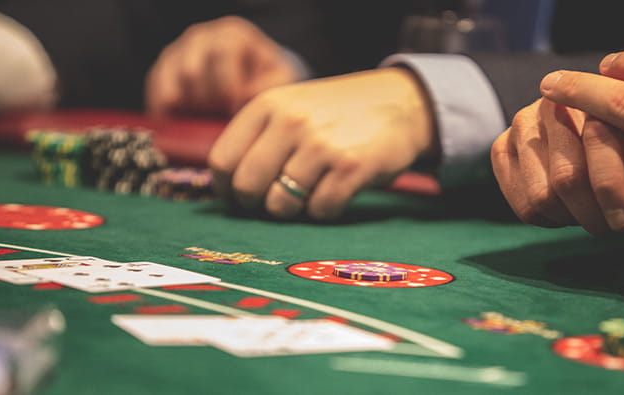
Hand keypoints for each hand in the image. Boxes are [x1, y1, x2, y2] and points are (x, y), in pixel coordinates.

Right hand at [145, 16, 299, 116]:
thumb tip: (245, 97)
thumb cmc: (265, 78)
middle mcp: (200, 38)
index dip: (228, 86)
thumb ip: (268, 86)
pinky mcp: (161, 71)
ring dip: (186, 106)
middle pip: (192, 70)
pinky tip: (180, 123)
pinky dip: (166, 110)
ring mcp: (177, 52)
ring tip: (203, 120)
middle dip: (206, 101)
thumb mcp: (277, 79)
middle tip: (216, 118)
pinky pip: (156, 91)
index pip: (223, 54)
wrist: (248, 77)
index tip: (234, 110)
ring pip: (170, 81)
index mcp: (231, 35)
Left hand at [208, 68, 435, 219]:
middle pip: (247, 187)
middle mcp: (290, 122)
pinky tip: (335, 194)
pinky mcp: (351, 167)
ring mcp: (321, 144)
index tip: (240, 197)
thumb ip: (258, 138)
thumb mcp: (292, 107)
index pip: (223, 160)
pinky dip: (325, 211)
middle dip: (256, 205)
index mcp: (268, 105)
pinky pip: (320, 210)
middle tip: (274, 202)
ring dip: (293, 211)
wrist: (400, 103)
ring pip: (281, 204)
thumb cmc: (338, 114)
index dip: (228, 189)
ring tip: (309, 195)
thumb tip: (225, 189)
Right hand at [491, 98, 623, 234]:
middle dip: (593, 212)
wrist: (598, 132)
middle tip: (611, 227)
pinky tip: (567, 211)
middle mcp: (552, 102)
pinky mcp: (502, 147)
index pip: (597, 145)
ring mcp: (522, 123)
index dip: (615, 190)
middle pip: (567, 178)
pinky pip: (522, 204)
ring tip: (592, 217)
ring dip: (571, 218)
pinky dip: (548, 219)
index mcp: (593, 91)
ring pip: (542, 196)